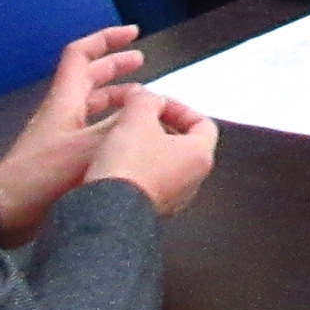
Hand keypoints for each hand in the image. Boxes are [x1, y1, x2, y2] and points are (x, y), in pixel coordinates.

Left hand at [0, 24, 147, 246]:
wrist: (9, 209)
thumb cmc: (45, 173)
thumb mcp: (90, 146)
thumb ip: (120, 126)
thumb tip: (146, 111)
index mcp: (65, 99)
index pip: (82, 54)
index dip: (106, 39)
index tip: (133, 34)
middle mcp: (62, 110)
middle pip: (89, 76)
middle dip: (116, 66)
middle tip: (141, 62)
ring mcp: (60, 133)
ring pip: (92, 103)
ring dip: (116, 96)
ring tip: (141, 101)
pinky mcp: (61, 155)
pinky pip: (91, 128)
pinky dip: (111, 124)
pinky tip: (126, 137)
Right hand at [85, 86, 217, 216]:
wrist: (107, 212)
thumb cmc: (128, 169)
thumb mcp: (136, 118)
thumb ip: (146, 99)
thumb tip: (147, 97)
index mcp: (199, 155)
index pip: (202, 123)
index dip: (180, 108)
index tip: (158, 103)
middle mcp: (193, 180)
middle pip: (183, 144)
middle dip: (160, 127)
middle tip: (139, 118)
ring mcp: (173, 198)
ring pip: (165, 164)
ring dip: (146, 148)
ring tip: (124, 139)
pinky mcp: (151, 210)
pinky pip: (149, 183)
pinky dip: (136, 170)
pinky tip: (116, 163)